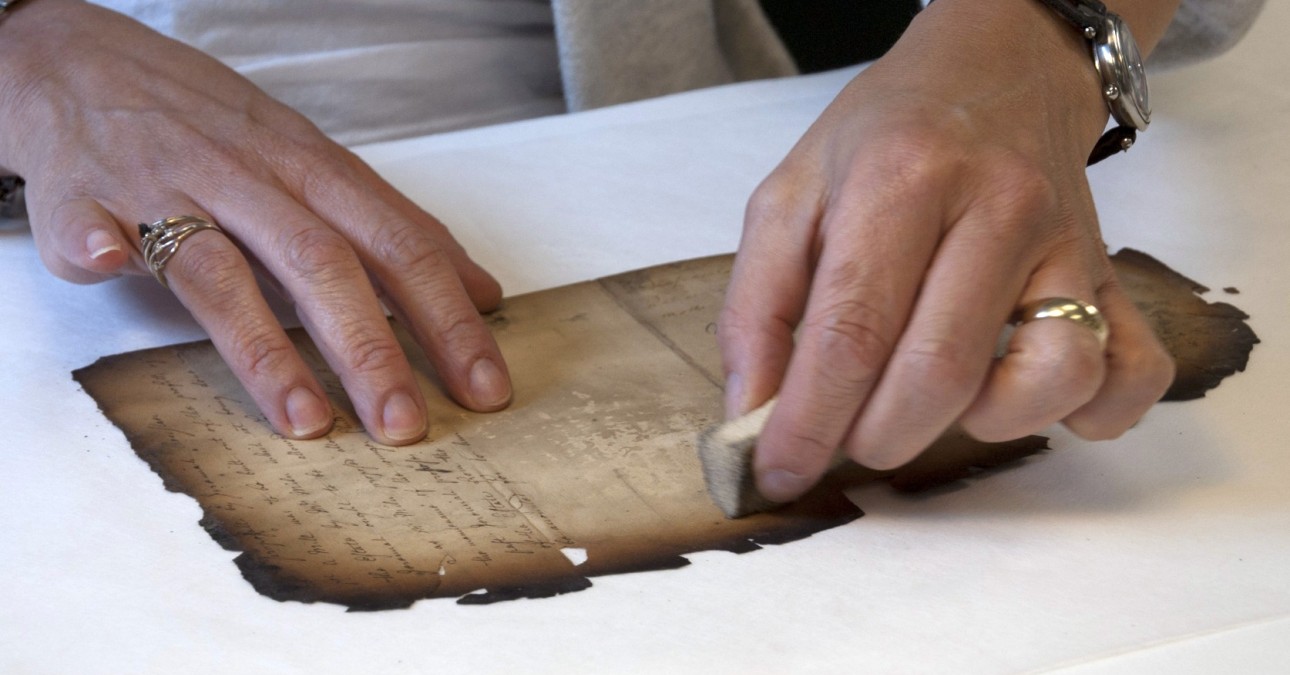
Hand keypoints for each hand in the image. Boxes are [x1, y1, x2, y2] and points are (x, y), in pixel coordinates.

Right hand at [0, 0, 511, 443]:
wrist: (86, 63)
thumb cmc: (216, 127)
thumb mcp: (317, 161)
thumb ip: (396, 229)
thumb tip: (485, 291)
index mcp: (313, 169)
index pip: (399, 245)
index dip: (447, 317)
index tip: (484, 384)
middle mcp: (249, 178)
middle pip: (323, 264)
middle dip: (372, 350)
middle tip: (406, 425)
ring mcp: (166, 186)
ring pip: (222, 269)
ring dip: (264, 349)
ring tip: (309, 421)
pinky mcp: (85, 196)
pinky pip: (90, 225)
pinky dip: (97, 247)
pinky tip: (108, 268)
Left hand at [719, 0, 1175, 501]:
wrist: (997, 68)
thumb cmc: (885, 138)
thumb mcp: (790, 196)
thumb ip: (757, 307)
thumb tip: (751, 415)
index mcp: (900, 180)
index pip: (851, 331)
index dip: (807, 421)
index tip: (778, 470)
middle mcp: (996, 208)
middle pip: (940, 371)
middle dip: (877, 436)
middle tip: (845, 437)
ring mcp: (1069, 243)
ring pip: (1051, 378)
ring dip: (979, 425)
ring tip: (932, 400)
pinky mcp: (1113, 274)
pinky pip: (1133, 374)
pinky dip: (1087, 414)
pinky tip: (1024, 396)